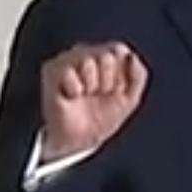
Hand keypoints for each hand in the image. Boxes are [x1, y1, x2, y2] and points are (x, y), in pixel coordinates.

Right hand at [39, 43, 147, 159]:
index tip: (115, 91)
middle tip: (98, 95)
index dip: (121, 75)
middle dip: (107, 82)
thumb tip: (132, 56)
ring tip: (85, 95)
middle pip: (106, 55)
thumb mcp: (130, 99)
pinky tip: (72, 96)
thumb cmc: (101, 119)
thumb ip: (138, 75)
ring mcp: (68, 60)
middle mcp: (87, 54)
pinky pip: (68, 72)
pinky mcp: (52, 71)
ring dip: (91, 85)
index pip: (119, 50)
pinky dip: (74, 89)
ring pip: (87, 61)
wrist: (79, 140)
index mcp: (107, 57)